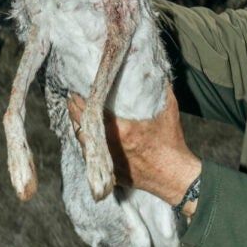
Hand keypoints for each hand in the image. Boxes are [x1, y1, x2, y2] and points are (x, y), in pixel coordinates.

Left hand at [67, 86, 201, 206]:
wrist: (175, 176)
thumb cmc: (172, 143)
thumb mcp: (169, 111)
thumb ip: (161, 88)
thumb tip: (156, 70)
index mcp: (121, 130)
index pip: (89, 112)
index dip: (78, 100)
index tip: (75, 90)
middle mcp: (110, 147)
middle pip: (80, 126)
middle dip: (74, 111)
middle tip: (71, 99)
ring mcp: (108, 161)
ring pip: (83, 143)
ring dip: (78, 127)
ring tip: (75, 114)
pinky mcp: (110, 172)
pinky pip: (91, 157)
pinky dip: (86, 144)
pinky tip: (86, 135)